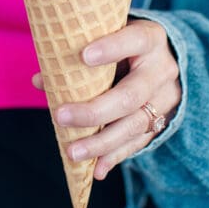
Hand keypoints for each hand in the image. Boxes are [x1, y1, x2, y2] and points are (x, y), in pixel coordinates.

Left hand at [32, 19, 179, 178]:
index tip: (84, 56)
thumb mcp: (110, 38)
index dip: (112, 48)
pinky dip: (115, 156)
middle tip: (61, 116)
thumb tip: (41, 81)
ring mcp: (165, 98)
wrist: (166, 57)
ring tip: (73, 152)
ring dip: (101, 143)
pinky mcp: (162, 121)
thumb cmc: (126, 44)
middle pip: (131, 95)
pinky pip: (139, 142)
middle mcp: (162, 70)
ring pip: (135, 125)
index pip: (134, 40)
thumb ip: (79, 54)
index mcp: (150, 39)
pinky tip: (96, 169)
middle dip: (95, 111)